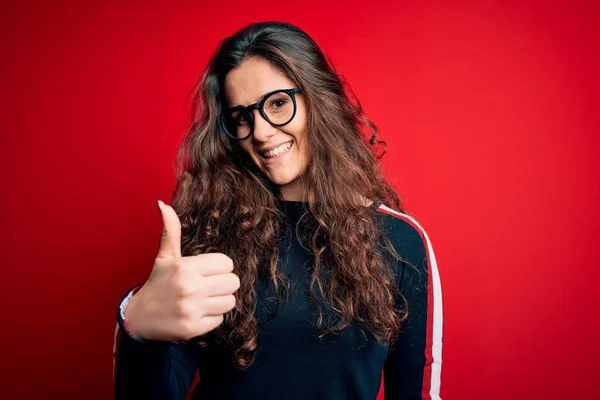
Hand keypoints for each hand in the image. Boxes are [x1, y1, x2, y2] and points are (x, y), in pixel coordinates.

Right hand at [124, 200, 239, 340]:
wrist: (139, 318)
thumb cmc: (158, 284)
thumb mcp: (165, 257)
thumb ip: (171, 231)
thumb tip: (163, 204)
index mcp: (186, 267)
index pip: (227, 263)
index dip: (220, 267)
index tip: (207, 271)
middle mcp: (190, 288)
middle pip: (233, 282)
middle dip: (223, 283)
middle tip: (208, 286)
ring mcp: (192, 309)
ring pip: (230, 301)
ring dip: (220, 301)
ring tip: (203, 299)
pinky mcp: (194, 329)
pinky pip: (221, 319)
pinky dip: (212, 317)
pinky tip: (197, 313)